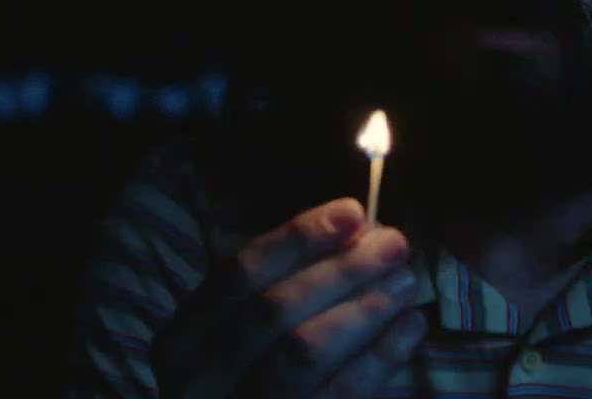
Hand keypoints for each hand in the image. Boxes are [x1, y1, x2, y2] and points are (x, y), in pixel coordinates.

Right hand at [151, 198, 425, 397]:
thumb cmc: (249, 378)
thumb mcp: (238, 335)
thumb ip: (280, 284)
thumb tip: (353, 230)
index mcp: (181, 339)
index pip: (238, 273)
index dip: (297, 237)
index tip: (352, 211)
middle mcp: (200, 378)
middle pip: (274, 308)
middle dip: (340, 269)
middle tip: (393, 244)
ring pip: (306, 350)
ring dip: (364, 308)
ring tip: (404, 281)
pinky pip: (340, 393)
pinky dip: (380, 356)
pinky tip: (409, 327)